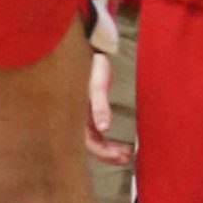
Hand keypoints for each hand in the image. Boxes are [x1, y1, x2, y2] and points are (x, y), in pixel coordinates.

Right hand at [85, 47, 131, 167]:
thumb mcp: (97, 84)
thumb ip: (100, 106)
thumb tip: (104, 129)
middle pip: (92, 145)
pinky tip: (118, 142)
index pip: (89, 143)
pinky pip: (97, 130)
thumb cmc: (92, 63)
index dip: (105, 153)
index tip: (121, 156)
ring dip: (109, 148)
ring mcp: (83, 113)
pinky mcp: (88, 109)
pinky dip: (108, 138)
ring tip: (126, 153)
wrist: (91, 45)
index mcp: (75, 112)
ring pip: (95, 138)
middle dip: (109, 154)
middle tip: (127, 157)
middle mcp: (78, 116)